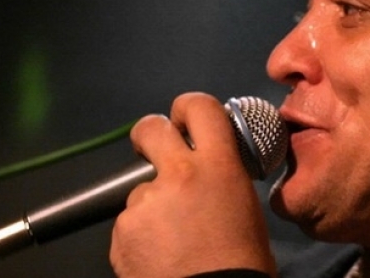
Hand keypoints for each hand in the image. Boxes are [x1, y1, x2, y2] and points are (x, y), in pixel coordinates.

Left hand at [109, 92, 276, 277]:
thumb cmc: (241, 262)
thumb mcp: (246, 206)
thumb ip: (222, 177)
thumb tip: (209, 172)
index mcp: (218, 166)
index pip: (200, 107)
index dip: (189, 106)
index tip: (185, 116)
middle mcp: (178, 174)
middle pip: (151, 128)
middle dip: (149, 134)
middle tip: (152, 149)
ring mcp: (146, 202)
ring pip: (141, 188)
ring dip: (152, 204)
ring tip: (171, 237)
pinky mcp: (123, 229)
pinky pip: (130, 222)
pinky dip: (140, 235)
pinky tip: (159, 254)